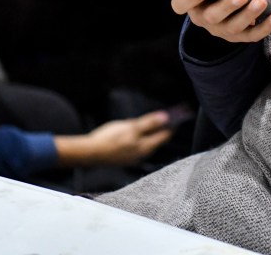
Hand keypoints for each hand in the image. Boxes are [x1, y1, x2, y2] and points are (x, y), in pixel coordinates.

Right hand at [54, 110, 171, 167]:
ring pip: (148, 143)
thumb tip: (165, 117)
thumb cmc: (110, 139)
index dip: (173, 124)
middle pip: (158, 140)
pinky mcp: (125, 156)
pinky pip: (139, 146)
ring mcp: (133, 156)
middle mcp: (142, 154)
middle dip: (164, 128)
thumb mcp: (131, 127)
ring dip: (154, 133)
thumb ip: (149, 123)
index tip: (180, 115)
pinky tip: (140, 132)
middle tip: (171, 117)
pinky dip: (144, 138)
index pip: (165, 135)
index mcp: (146, 146)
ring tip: (158, 123)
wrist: (90, 153)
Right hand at [171, 0, 270, 43]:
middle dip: (227, 6)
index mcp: (187, 2)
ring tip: (262, 2)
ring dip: (249, 15)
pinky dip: (265, 27)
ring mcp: (220, 30)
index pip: (180, 4)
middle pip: (212, 18)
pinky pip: (251, 35)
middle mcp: (201, 19)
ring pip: (233, 28)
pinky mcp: (238, 36)